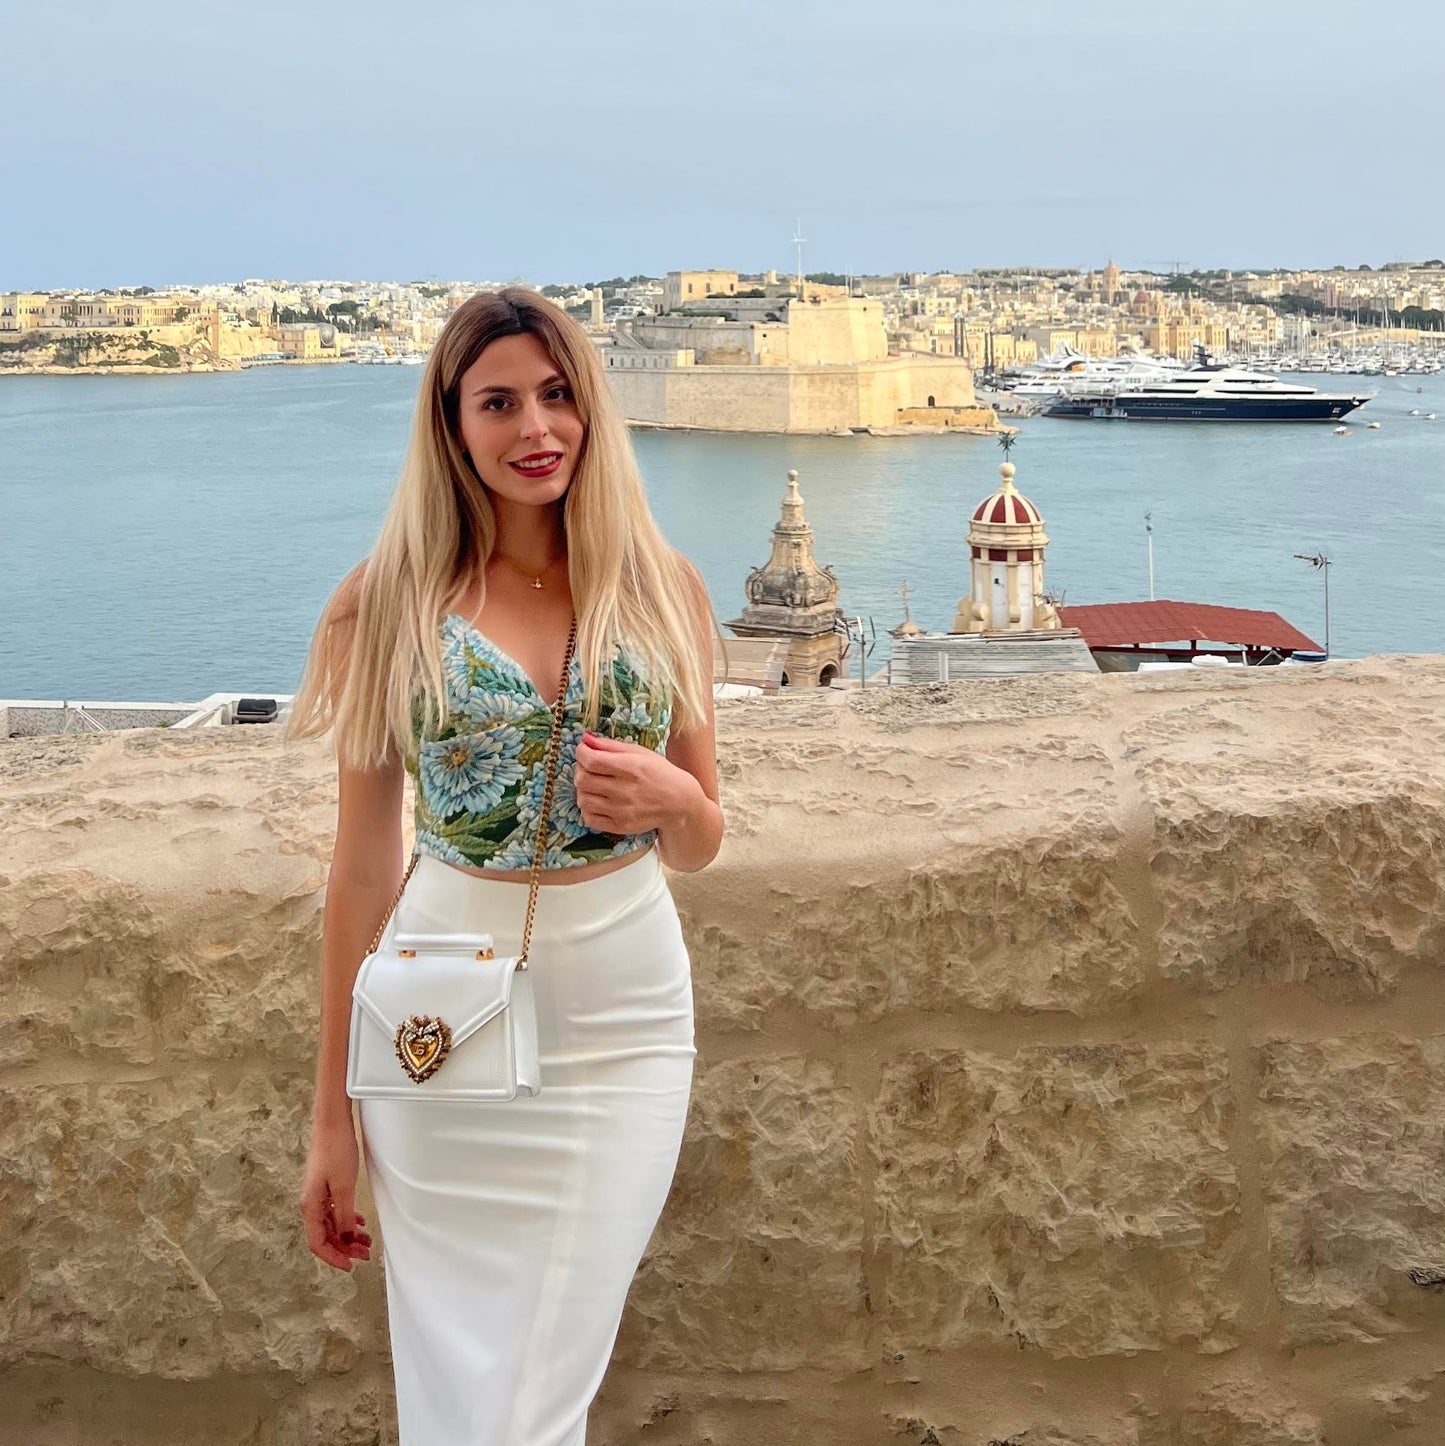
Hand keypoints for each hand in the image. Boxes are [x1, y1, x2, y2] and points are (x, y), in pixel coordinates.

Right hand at [299, 1121, 372, 1271]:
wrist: (332, 1123)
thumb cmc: (336, 1151)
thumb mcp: (344, 1187)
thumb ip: (344, 1215)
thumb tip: (344, 1239)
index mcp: (310, 1206)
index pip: (317, 1242)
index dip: (333, 1257)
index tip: (350, 1266)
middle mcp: (310, 1203)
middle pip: (325, 1235)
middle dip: (344, 1248)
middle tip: (365, 1254)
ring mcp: (318, 1194)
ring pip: (331, 1224)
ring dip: (347, 1235)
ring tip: (366, 1241)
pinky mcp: (325, 1185)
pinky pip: (334, 1211)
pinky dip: (347, 1220)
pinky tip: (359, 1222)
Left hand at [574, 731, 698, 836]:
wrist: (679, 802)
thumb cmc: (659, 772)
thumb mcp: (639, 752)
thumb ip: (610, 745)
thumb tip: (585, 738)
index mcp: (631, 767)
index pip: (591, 761)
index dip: (581, 753)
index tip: (584, 751)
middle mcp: (626, 791)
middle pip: (583, 780)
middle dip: (580, 770)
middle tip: (588, 768)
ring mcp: (622, 811)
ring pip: (583, 800)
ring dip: (582, 790)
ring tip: (593, 785)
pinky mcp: (620, 826)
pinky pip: (589, 819)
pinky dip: (587, 809)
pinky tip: (597, 801)